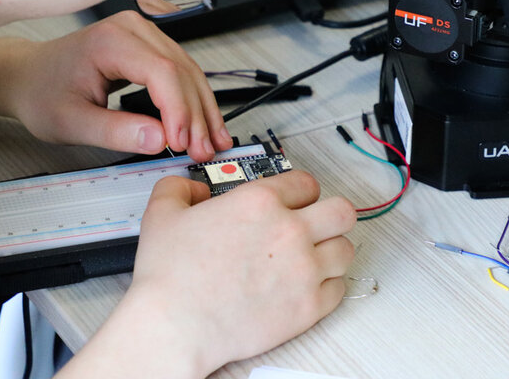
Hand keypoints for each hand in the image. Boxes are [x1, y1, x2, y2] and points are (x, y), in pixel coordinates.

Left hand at [0, 11, 231, 160]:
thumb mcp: (72, 122)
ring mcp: (143, 34)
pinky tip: (204, 124)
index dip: (178, 110)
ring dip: (202, 110)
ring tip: (212, 142)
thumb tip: (159, 139)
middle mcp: (132, 29)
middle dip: (196, 115)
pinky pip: (181, 72)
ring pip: (188, 71)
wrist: (29, 76)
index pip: (161, 72)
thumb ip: (116, 131)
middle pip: (181, 71)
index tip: (182, 142)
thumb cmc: (43, 93)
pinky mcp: (149, 46)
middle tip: (204, 150)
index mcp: (110, 41)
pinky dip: (194, 100)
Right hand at [124, 172, 356, 375]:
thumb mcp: (163, 213)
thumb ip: (179, 188)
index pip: (306, 183)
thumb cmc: (170, 276)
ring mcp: (303, 270)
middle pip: (342, 212)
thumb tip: (194, 189)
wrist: (175, 325)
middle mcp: (289, 231)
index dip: (299, 191)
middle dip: (330, 215)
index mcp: (259, 202)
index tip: (294, 201)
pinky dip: (327, 286)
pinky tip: (308, 286)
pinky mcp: (308, 307)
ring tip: (313, 256)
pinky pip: (338, 290)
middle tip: (317, 224)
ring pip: (346, 250)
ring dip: (330, 250)